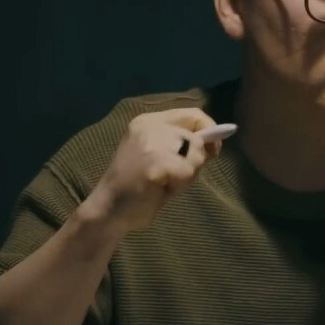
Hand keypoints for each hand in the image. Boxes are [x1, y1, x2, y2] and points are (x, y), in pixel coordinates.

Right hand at [82, 108, 221, 231]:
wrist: (109, 211)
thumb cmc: (140, 188)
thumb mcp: (165, 159)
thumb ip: (186, 146)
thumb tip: (215, 140)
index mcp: (150, 121)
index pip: (194, 114)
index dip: (209, 131)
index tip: (211, 150)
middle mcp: (149, 125)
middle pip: (197, 138)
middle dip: (194, 162)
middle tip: (170, 178)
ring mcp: (150, 141)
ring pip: (195, 154)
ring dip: (186, 175)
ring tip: (163, 183)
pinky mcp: (154, 161)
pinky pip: (187, 172)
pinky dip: (179, 186)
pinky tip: (158, 190)